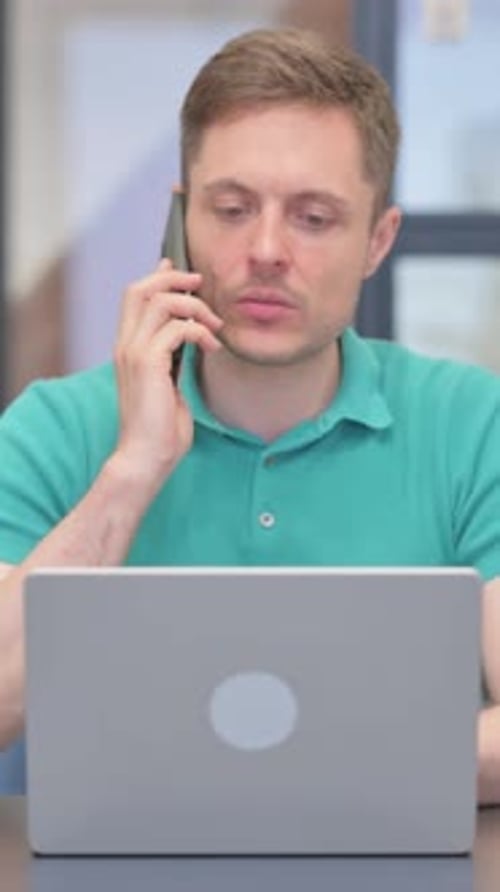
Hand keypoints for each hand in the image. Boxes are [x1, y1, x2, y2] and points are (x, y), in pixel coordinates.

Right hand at [112, 258, 222, 489]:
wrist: (145, 457)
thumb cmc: (160, 430)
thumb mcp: (167, 385)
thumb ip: (171, 359)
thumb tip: (187, 338)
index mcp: (128, 349)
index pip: (134, 298)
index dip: (159, 279)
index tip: (186, 276)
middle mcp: (126, 346)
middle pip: (140, 289)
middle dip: (174, 280)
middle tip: (202, 286)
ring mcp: (134, 353)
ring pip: (161, 301)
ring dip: (195, 307)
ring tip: (215, 326)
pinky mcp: (149, 364)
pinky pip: (178, 328)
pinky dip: (201, 331)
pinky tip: (213, 348)